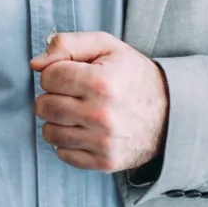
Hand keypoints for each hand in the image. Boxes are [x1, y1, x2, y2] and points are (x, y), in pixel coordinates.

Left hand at [31, 31, 167, 172]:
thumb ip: (67, 44)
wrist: (172, 112)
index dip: (56, 73)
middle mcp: (102, 115)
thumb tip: (35, 64)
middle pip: (44, 106)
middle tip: (73, 95)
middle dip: (53, 96)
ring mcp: (103, 142)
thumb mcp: (107, 47)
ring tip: (78, 112)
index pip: (48, 77)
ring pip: (49, 132)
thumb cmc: (132, 76)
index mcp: (102, 82)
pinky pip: (63, 154)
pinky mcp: (105, 162)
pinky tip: (85, 130)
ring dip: (58, 121)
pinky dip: (68, 142)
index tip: (72, 75)